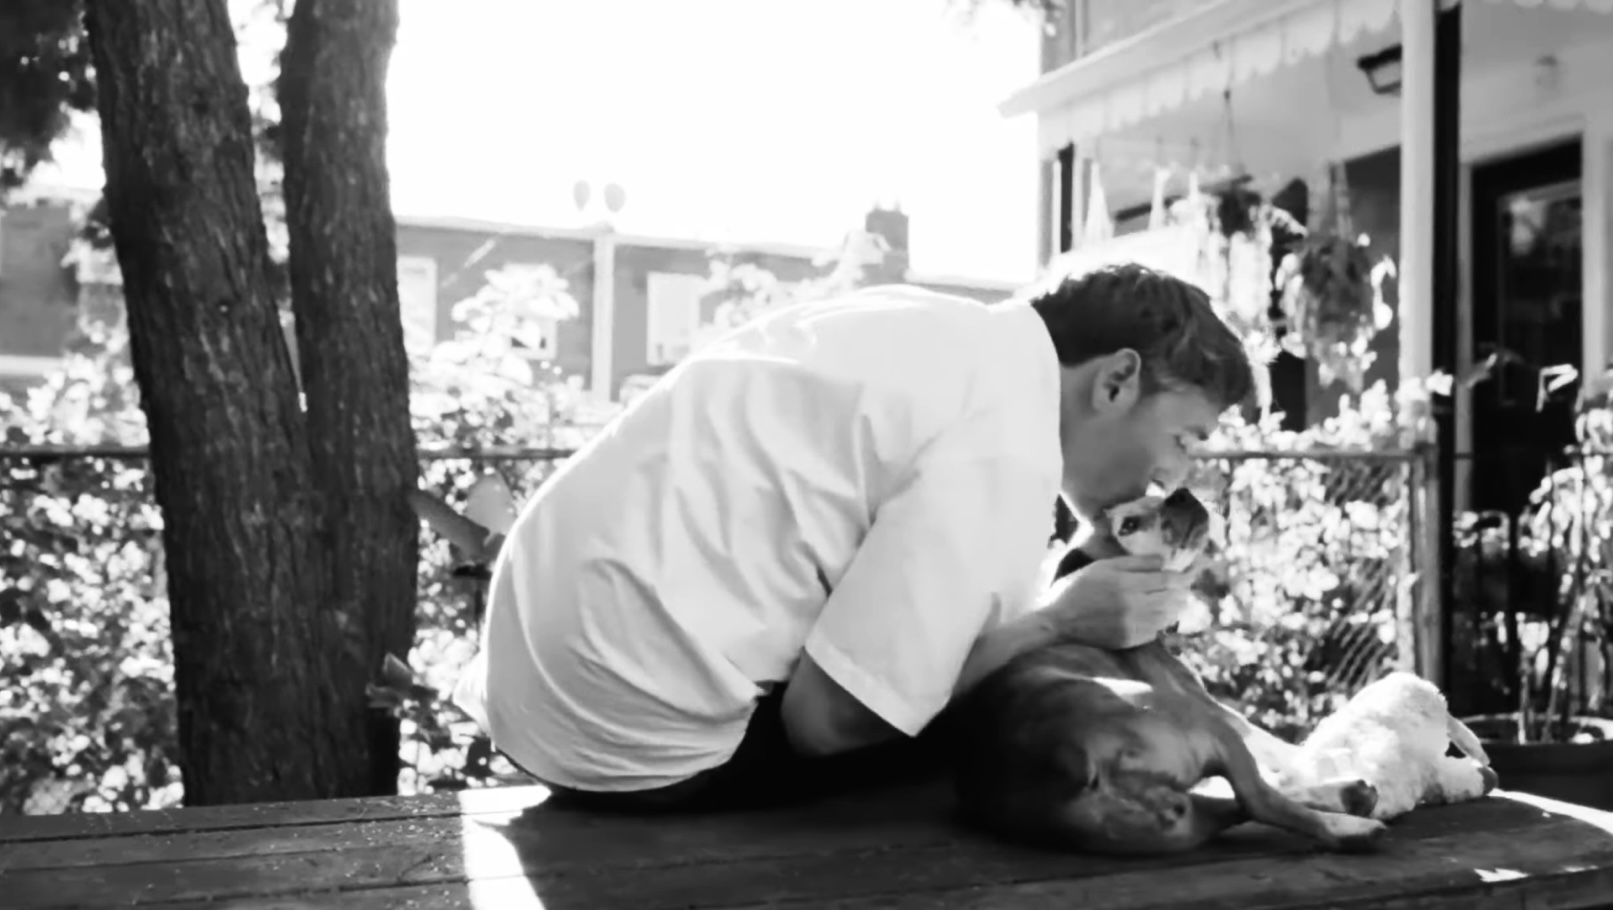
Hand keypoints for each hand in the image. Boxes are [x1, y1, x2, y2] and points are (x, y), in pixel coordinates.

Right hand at [1044, 555, 1191, 648]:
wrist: (1059, 621)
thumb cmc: (1078, 587)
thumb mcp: (1103, 566)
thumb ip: (1135, 563)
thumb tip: (1163, 561)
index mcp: (1127, 584)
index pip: (1168, 580)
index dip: (1183, 576)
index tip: (1190, 572)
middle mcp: (1134, 606)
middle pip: (1173, 599)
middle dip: (1182, 591)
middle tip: (1185, 586)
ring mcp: (1133, 626)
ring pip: (1168, 616)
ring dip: (1175, 607)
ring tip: (1176, 600)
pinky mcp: (1130, 640)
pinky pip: (1156, 631)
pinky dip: (1161, 622)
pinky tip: (1157, 615)